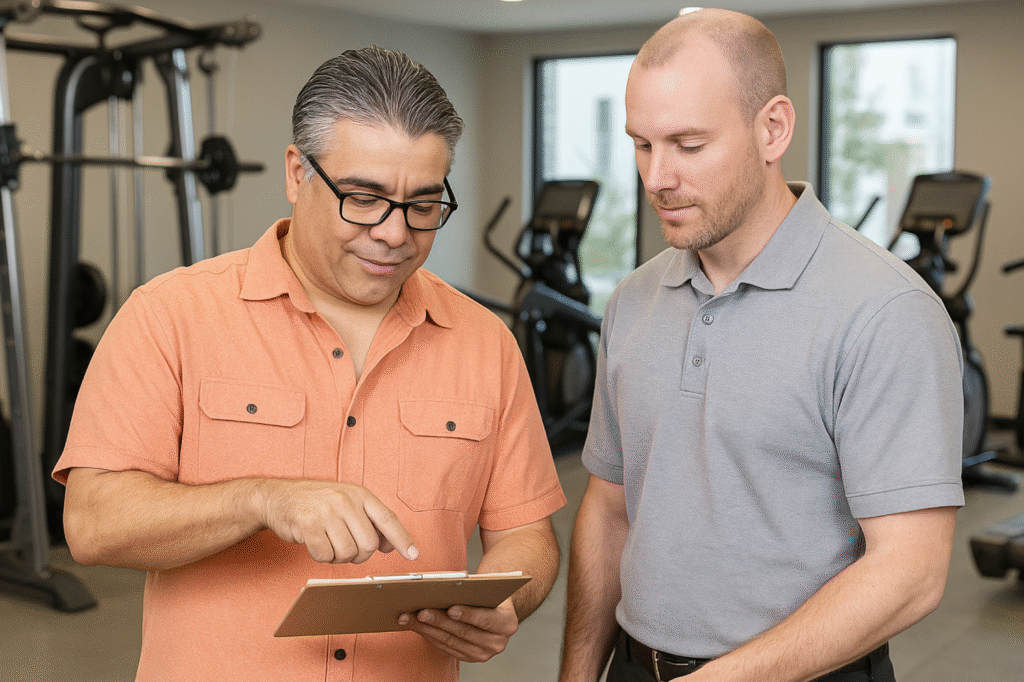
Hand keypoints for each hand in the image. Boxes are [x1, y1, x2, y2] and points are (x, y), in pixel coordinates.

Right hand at [255, 479, 416, 563]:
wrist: (278, 497)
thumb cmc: (316, 503)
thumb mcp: (347, 503)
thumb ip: (369, 521)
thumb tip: (391, 545)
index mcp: (360, 494)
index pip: (388, 519)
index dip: (402, 539)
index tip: (414, 555)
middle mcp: (346, 500)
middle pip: (369, 544)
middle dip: (360, 555)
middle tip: (346, 548)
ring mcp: (327, 511)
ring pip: (348, 553)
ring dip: (338, 556)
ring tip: (328, 542)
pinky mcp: (309, 525)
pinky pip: (325, 556)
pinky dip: (321, 556)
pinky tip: (315, 542)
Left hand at [397, 597, 518, 661]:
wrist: (496, 609)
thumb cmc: (489, 594)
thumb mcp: (490, 589)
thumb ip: (476, 590)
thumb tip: (450, 585)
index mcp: (507, 623)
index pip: (486, 620)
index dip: (468, 615)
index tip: (450, 608)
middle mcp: (497, 643)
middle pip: (463, 632)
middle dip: (440, 621)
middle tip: (421, 612)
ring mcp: (482, 654)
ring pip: (450, 642)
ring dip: (427, 629)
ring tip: (410, 618)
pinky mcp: (468, 658)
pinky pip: (445, 648)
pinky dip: (429, 636)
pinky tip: (416, 626)